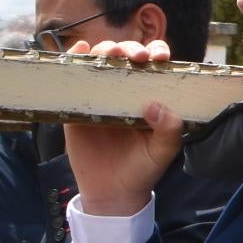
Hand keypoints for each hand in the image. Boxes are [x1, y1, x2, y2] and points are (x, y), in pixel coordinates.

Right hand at [58, 39, 182, 218]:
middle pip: (126, 56)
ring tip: (109, 53)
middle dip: (130, 48)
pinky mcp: (76, 106)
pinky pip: (73, 79)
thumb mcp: (162, 152)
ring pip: (100, 61)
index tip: (159, 57)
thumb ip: (169, 131)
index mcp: (149, 94)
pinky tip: (79, 51)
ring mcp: (99, 95)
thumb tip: (157, 106)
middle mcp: (124, 89)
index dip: (157, 52)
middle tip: (135, 57)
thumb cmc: (141, 169)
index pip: (154, 64)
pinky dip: (74, 59)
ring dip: (104, 50)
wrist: (112, 193)